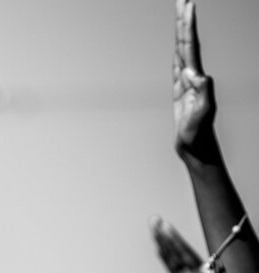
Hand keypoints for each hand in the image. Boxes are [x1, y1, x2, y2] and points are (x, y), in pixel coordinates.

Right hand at [173, 0, 216, 159]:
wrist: (197, 148)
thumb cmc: (199, 134)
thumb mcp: (203, 113)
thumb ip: (204, 92)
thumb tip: (197, 73)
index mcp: (196, 77)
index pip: (191, 45)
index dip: (189, 25)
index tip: (188, 4)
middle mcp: (193, 75)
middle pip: (187, 41)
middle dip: (185, 20)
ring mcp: (187, 83)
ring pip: (183, 51)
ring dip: (181, 32)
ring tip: (181, 15)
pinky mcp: (181, 92)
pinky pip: (177, 66)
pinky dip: (177, 52)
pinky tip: (177, 47)